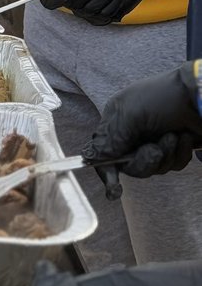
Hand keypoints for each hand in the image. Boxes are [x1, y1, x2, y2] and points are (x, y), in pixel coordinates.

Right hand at [83, 62, 201, 197]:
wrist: (197, 96)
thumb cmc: (163, 98)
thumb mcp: (131, 114)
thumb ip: (111, 138)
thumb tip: (94, 158)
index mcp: (117, 122)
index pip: (103, 152)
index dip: (107, 171)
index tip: (115, 189)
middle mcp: (133, 134)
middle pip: (130, 166)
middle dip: (144, 161)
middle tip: (155, 150)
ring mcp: (154, 141)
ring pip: (153, 168)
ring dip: (165, 155)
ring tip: (173, 136)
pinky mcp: (173, 149)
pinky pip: (172, 165)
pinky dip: (179, 154)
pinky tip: (184, 137)